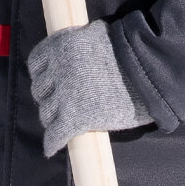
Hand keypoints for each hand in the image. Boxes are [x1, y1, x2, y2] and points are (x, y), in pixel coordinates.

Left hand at [27, 20, 151, 157]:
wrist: (148, 67)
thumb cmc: (132, 52)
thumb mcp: (100, 39)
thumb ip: (83, 46)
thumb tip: (82, 51)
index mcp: (62, 46)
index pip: (36, 64)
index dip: (42, 76)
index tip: (49, 82)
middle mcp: (58, 70)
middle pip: (40, 90)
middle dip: (48, 98)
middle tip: (59, 106)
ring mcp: (64, 96)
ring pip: (46, 114)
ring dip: (52, 120)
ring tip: (61, 124)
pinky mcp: (74, 118)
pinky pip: (55, 135)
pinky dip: (52, 142)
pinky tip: (53, 146)